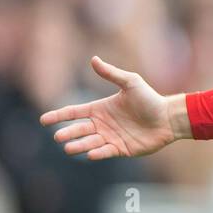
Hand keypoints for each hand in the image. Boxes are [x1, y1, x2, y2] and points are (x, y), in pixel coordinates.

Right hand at [40, 56, 191, 159]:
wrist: (168, 117)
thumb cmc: (150, 99)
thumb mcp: (130, 82)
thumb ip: (111, 74)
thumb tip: (93, 59)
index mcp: (100, 109)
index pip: (74, 112)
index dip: (59, 116)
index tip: (44, 120)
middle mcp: (102, 124)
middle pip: (79, 130)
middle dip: (68, 133)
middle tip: (58, 137)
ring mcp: (111, 137)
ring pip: (90, 143)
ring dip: (79, 145)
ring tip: (69, 148)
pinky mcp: (121, 149)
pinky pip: (106, 152)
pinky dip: (98, 153)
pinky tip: (91, 154)